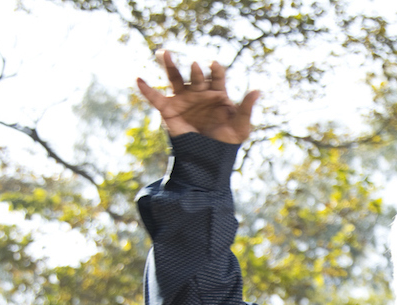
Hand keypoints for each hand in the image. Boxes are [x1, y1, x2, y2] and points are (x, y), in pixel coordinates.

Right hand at [136, 51, 260, 143]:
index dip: (215, 71)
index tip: (214, 65)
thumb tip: (258, 91)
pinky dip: (146, 90)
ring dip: (169, 66)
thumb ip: (247, 108)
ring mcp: (183, 100)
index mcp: (216, 93)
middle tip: (195, 66)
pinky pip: (155, 98)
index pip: (216, 77)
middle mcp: (198, 93)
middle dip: (195, 72)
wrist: (209, 160)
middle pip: (194, 76)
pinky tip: (138, 79)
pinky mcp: (169, 110)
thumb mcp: (241, 126)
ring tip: (165, 53)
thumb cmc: (228, 141)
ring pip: (174, 79)